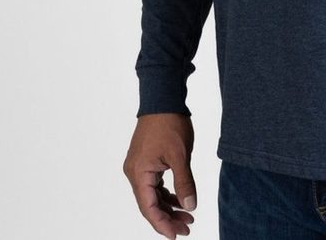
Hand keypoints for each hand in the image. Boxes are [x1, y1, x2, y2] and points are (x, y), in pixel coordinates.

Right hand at [123, 113, 197, 237]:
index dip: (163, 224)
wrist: (162, 98)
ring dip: (168, 206)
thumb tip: (190, 206)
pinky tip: (179, 200)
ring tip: (188, 217)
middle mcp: (134, 173)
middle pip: (150, 204)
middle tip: (188, 228)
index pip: (149, 208)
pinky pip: (154, 184)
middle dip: (168, 218)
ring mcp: (139, 167)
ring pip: (152, 195)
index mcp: (139, 173)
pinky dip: (166, 193)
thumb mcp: (180, 155)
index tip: (176, 235)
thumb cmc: (170, 124)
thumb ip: (184, 183)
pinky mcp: (145, 161)